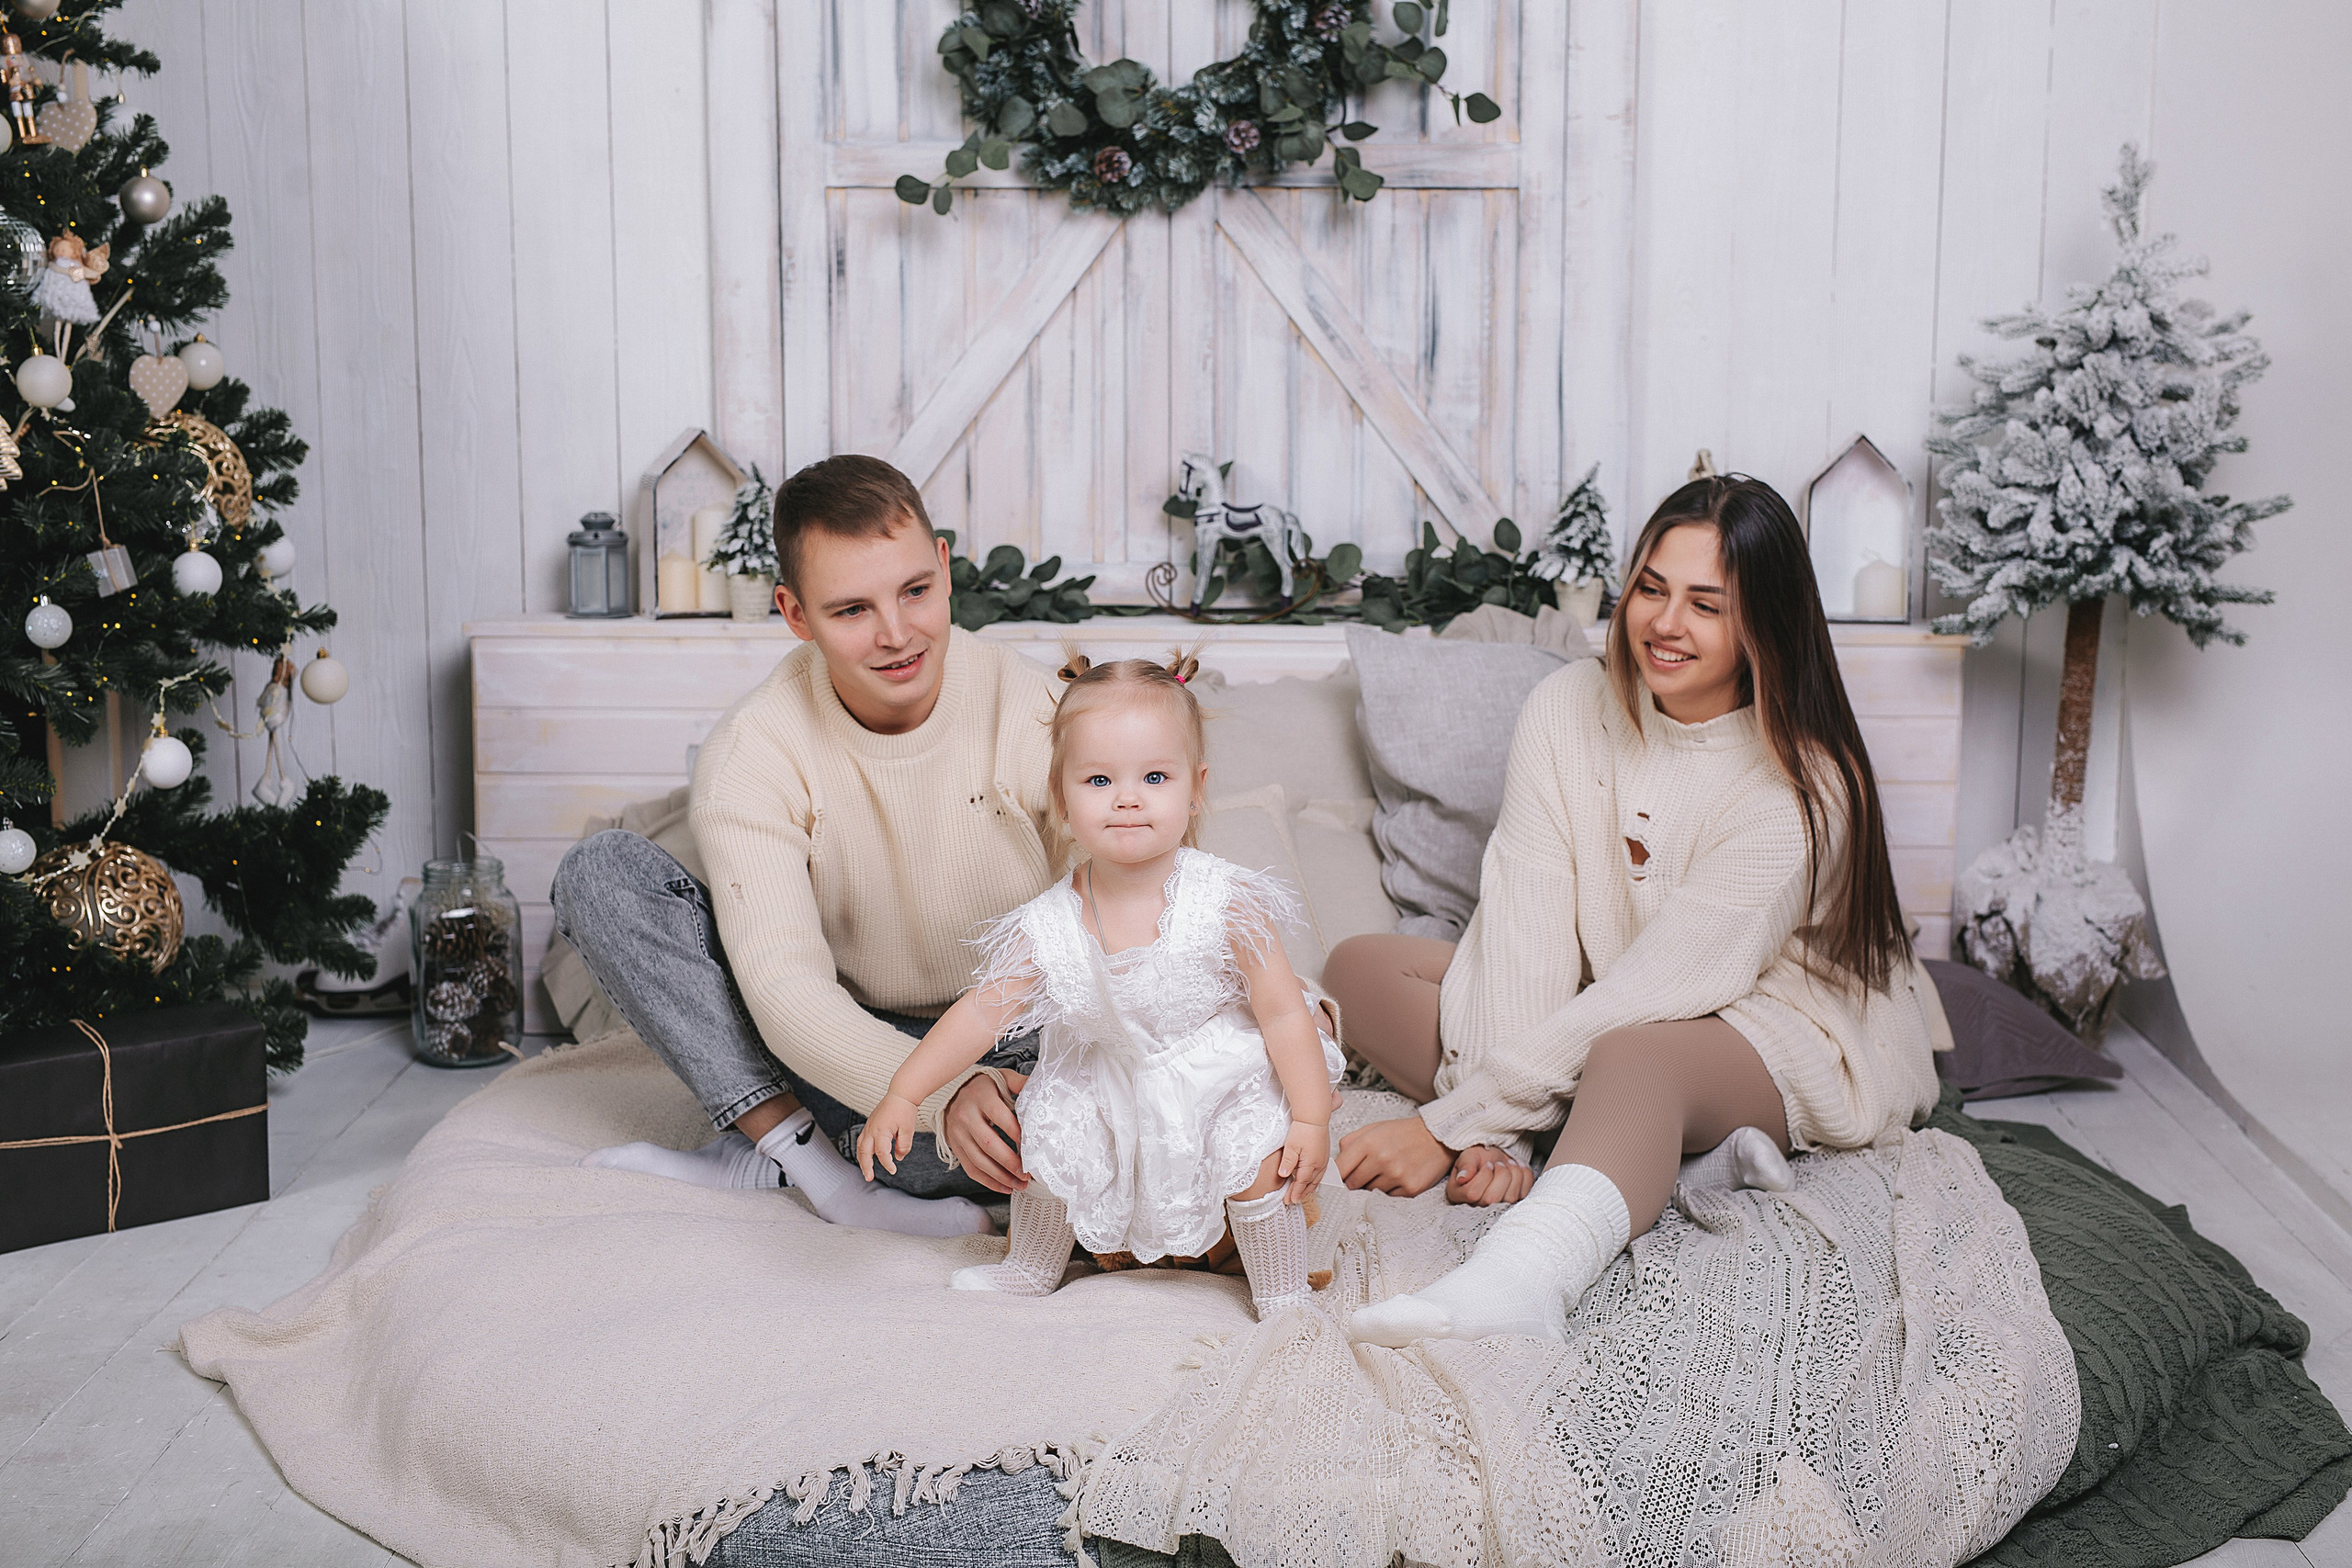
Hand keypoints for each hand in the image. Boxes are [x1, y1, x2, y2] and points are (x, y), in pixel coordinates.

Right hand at [855, 1094, 918, 1180]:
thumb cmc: (905, 1110)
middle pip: (864, 1152)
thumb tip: (898, 1157)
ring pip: (860, 1146)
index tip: (893, 1170)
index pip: (882, 1153)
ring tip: (865, 1171)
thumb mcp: (908, 1130)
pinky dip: (862, 1150)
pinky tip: (866, 1156)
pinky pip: (861, 1139)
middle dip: (866, 1167)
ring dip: (861, 1160)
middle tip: (869, 1178)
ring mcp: (869, 1126)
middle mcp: (871, 1129)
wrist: (901, 1094)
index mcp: (881, 1131)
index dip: (887, 1164)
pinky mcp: (869, 1124)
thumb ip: (903, 1146)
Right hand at [942, 1070, 1028, 1193]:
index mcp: (981, 1097)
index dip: (1016, 1134)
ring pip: (979, 1160)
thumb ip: (1019, 1083)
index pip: (1000, 1118)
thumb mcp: (1000, 1078)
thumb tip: (1042, 1088)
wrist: (950, 1093)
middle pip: (988, 1143)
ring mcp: (958, 1133)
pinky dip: (988, 1181)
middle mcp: (966, 1116)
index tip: (1031, 1148)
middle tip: (1027, 1174)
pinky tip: (1004, 1187)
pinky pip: (970, 1168)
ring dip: (1000, 1177)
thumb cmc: (983, 1088)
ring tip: (1019, 1185)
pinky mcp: (955, 1147)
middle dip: (1009, 1162)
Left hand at [1277, 1120, 1328, 1203]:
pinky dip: (1314, 1180)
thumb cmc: (1303, 1129)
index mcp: (1310, 1164)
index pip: (1301, 1184)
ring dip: (1309, 1189)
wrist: (1314, 1117)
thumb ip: (1287, 1163)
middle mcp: (1319, 1164)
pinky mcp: (1324, 1155)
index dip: (1294, 1193)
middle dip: (1301, 1194)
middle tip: (1293, 1200)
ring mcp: (1323, 1160)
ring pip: (1317, 1180)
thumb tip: (1283, 1176)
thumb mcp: (1291, 1146)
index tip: (1289, 1200)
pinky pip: (1320, 1173)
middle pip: (1310, 1185)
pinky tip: (1310, 1181)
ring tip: (1301, 1194)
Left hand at [1334, 1114, 1455, 1197]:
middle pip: (1352, 1184)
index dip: (1337, 1175)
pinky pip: (1388, 1197)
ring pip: (1370, 1192)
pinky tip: (1398, 1177)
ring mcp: (1396, 1176)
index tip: (1339, 1177)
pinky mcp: (1410, 1188)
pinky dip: (1389, 1190)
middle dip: (1355, 1181)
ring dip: (1373, 1185)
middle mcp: (1381, 1159)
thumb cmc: (1403, 1132)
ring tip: (1386, 1171)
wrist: (1438, 1136)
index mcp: (1368, 1143)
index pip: (1340, 1169)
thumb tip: (1336, 1164)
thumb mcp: (1374, 1128)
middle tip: (1365, 1173)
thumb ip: (1350, 1142)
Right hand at [1445, 1144, 1532, 1205]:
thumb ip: (1466, 1165)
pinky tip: (1517, 1167)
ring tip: (1507, 1164)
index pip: (1473, 1194)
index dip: (1484, 1176)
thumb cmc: (1479, 1158)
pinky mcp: (1515, 1203)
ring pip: (1511, 1197)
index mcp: (1460, 1194)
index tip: (1487, 1164)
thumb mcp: (1469, 1156)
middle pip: (1493, 1199)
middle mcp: (1478, 1206)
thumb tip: (1462, 1178)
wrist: (1493, 1158)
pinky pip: (1525, 1193)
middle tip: (1498, 1164)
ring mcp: (1498, 1207)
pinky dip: (1525, 1175)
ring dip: (1514, 1174)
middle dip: (1501, 1175)